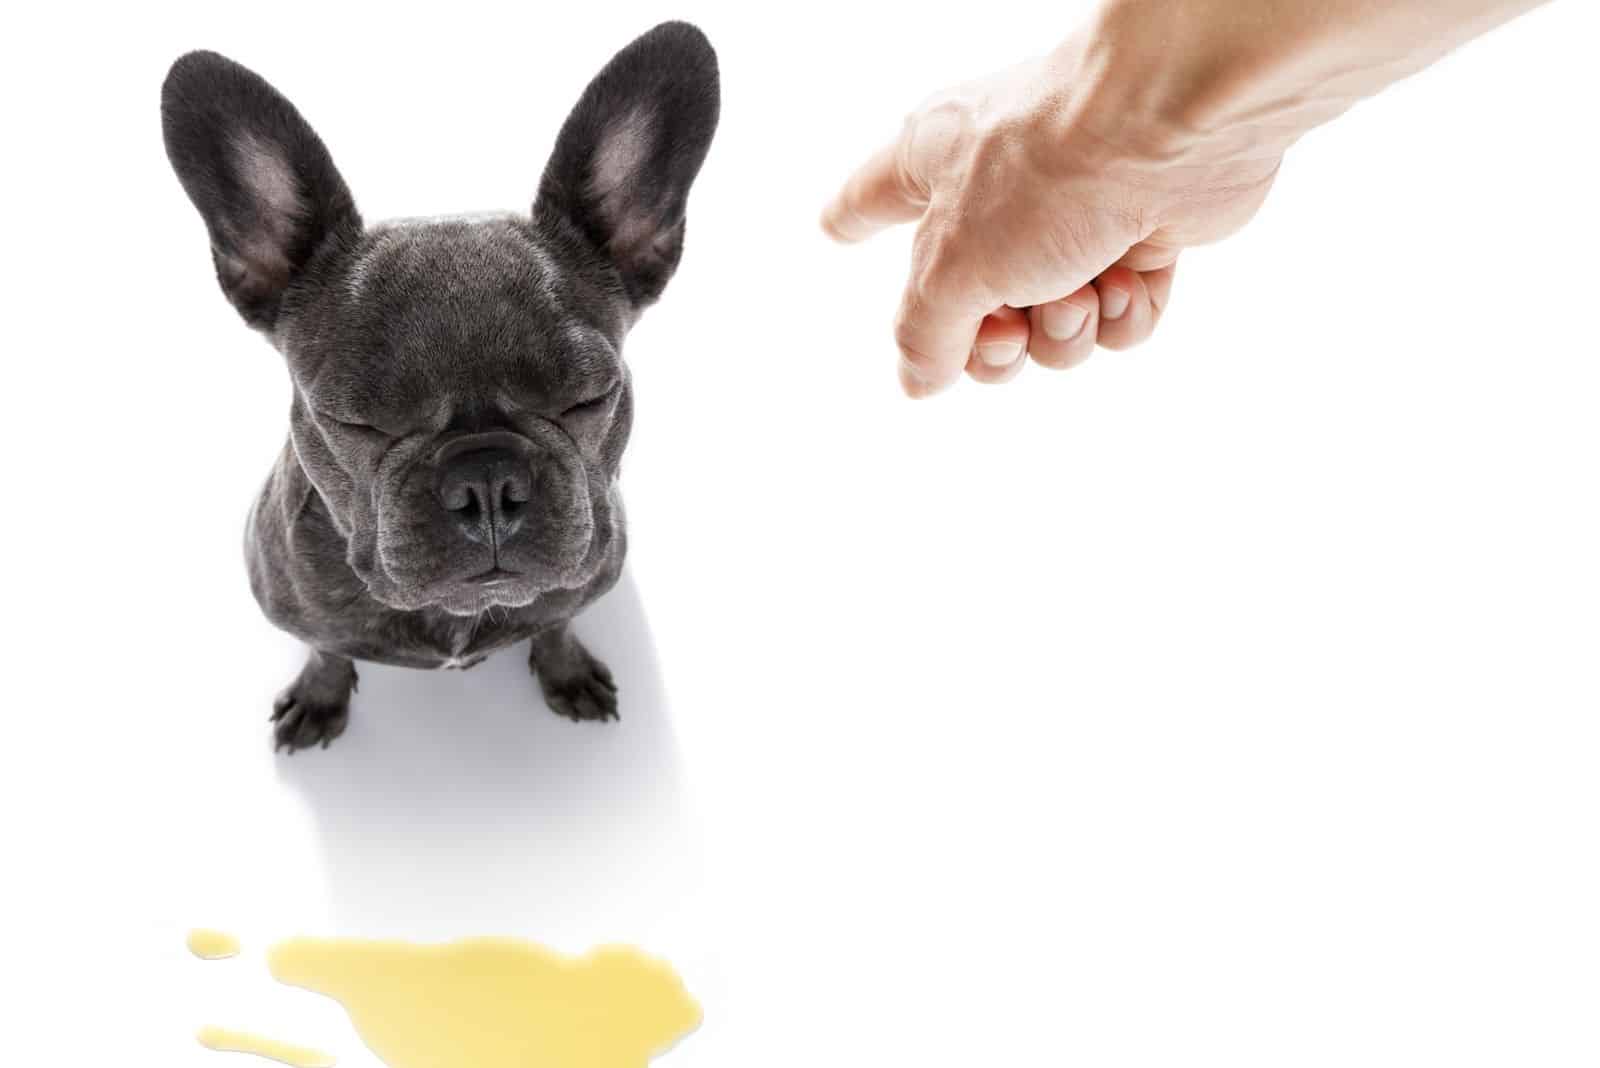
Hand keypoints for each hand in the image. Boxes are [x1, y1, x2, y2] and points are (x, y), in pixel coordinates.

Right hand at [822, 32, 1283, 396]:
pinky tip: (1127, 280)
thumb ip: (926, 333)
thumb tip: (916, 380)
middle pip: (972, 306)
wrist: (1173, 124)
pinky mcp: (1141, 232)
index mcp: (931, 169)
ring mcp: (1073, 214)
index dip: (853, 218)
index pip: (873, 199)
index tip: (839, 229)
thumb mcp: (954, 271)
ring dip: (1065, 329)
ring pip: (1053, 323)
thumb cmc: (1047, 172)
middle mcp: (999, 191)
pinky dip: (1123, 312)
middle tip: (1007, 329)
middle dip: (994, 342)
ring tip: (1080, 292)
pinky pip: (1118, 312)